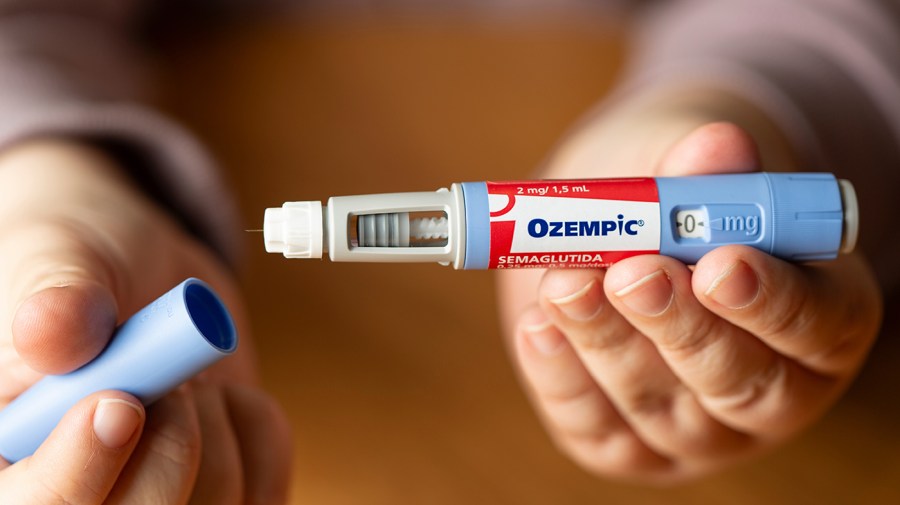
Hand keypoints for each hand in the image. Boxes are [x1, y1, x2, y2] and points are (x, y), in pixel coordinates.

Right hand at [0, 139, 291, 501]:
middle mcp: (83, 491)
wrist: (146, 279)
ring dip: (215, 422)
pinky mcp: (223, 492)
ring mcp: (161, 497)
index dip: (79, 474)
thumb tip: (47, 333)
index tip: (121, 406)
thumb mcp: (62, 260)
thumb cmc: (87, 272)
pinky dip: (256, 423)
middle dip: (171, 445)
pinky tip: (223, 391)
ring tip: (184, 375)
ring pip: (216, 500)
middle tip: (169, 382)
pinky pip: (265, 482)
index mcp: (11, 458)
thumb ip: (59, 300)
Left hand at [498, 100, 882, 482]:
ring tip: (563, 282)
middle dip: (676, 325)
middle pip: (734, 380)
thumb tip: (717, 144)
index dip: (769, 300)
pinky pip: (592, 425)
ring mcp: (695, 431)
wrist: (617, 238)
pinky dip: (559, 375)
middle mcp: (769, 392)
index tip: (718, 262)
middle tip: (631, 274)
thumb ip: (704, 169)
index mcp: (822, 322)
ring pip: (653, 403)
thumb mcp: (693, 174)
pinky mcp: (625, 445)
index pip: (816, 326)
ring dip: (602, 338)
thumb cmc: (677, 207)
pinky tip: (537, 326)